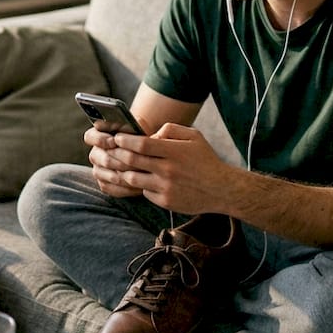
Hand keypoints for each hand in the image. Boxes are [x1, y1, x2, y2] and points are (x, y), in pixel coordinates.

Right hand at [84, 126, 144, 196]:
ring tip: (143, 174)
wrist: (146, 151)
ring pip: (108, 175)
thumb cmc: (140, 136)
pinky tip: (140, 186)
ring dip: (126, 175)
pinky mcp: (105, 184)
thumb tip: (134, 129)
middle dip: (121, 161)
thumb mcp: (138, 126)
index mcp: (97, 135)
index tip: (113, 141)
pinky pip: (111, 188)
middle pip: (103, 159)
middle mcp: (95, 153)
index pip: (90, 137)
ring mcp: (98, 169)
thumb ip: (133, 125)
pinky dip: (126, 188)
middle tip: (138, 162)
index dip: (100, 140)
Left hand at [109, 123, 235, 213]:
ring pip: (132, 179)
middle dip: (117, 154)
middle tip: (111, 150)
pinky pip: (144, 192)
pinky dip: (142, 185)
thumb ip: (170, 129)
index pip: (140, 144)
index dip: (124, 140)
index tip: (117, 138)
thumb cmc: (206, 159)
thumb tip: (149, 135)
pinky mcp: (165, 202)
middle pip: (131, 161)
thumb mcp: (193, 136)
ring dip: (125, 171)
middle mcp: (168, 170)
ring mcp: (166, 188)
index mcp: (174, 151)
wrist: (222, 189)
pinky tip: (145, 180)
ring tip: (123, 166)